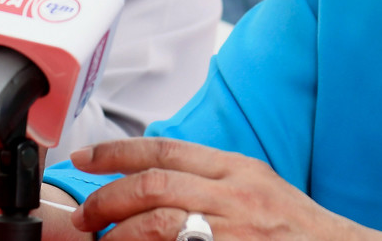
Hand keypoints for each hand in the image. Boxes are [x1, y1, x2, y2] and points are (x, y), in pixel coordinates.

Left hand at [68, 138, 381, 240]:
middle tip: (85, 214)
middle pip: (154, 186)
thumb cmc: (297, 228)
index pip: (166, 150)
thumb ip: (212, 178)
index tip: (85, 157)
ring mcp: (233, 231)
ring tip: (102, 240)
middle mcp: (235, 195)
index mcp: (238, 168)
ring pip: (159, 223)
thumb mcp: (257, 186)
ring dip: (119, 233)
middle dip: (108, 198)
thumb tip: (155, 177)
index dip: (118, 152)